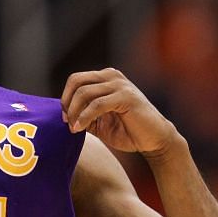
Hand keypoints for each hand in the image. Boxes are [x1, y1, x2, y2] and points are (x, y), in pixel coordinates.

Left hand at [60, 68, 177, 154]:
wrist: (154, 140)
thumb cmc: (127, 131)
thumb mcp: (99, 121)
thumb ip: (83, 113)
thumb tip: (63, 113)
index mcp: (106, 77)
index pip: (76, 80)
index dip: (65, 98)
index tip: (65, 118)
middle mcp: (112, 76)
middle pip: (77, 81)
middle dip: (67, 103)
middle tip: (67, 122)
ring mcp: (120, 84)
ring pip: (84, 92)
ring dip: (74, 113)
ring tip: (74, 129)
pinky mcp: (126, 97)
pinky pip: (97, 104)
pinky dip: (84, 117)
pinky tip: (80, 128)